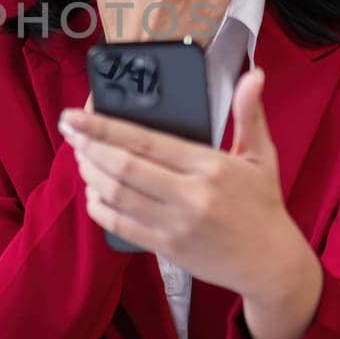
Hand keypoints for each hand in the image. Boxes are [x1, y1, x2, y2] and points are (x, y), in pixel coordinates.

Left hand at [60, 67, 320, 338]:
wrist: (271, 264)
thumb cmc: (263, 205)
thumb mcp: (262, 155)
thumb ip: (249, 113)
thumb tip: (253, 74)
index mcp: (210, 166)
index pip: (146, 141)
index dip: (105, 127)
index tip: (76, 115)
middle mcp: (190, 196)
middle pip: (124, 167)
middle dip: (89, 146)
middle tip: (69, 129)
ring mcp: (175, 225)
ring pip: (118, 195)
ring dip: (91, 173)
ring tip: (80, 155)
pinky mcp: (166, 249)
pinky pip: (121, 226)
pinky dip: (100, 208)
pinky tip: (92, 191)